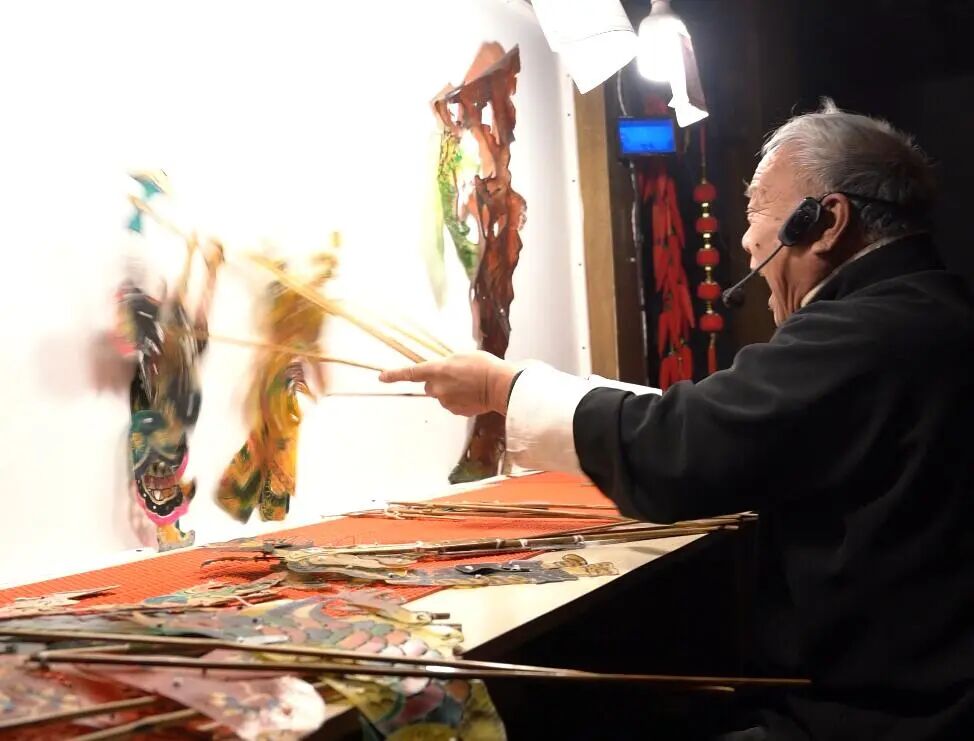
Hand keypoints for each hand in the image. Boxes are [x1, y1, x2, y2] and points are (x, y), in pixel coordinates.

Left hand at [379, 351, 518, 416]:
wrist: (500, 386)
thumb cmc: (484, 366)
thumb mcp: (462, 356)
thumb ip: (446, 363)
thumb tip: (442, 371)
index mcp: (438, 370)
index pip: (410, 372)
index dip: (394, 375)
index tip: (381, 376)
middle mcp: (438, 388)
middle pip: (429, 385)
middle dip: (438, 382)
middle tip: (457, 376)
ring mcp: (446, 401)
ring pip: (442, 395)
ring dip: (451, 390)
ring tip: (470, 384)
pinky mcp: (456, 411)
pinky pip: (453, 404)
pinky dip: (460, 399)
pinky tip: (473, 394)